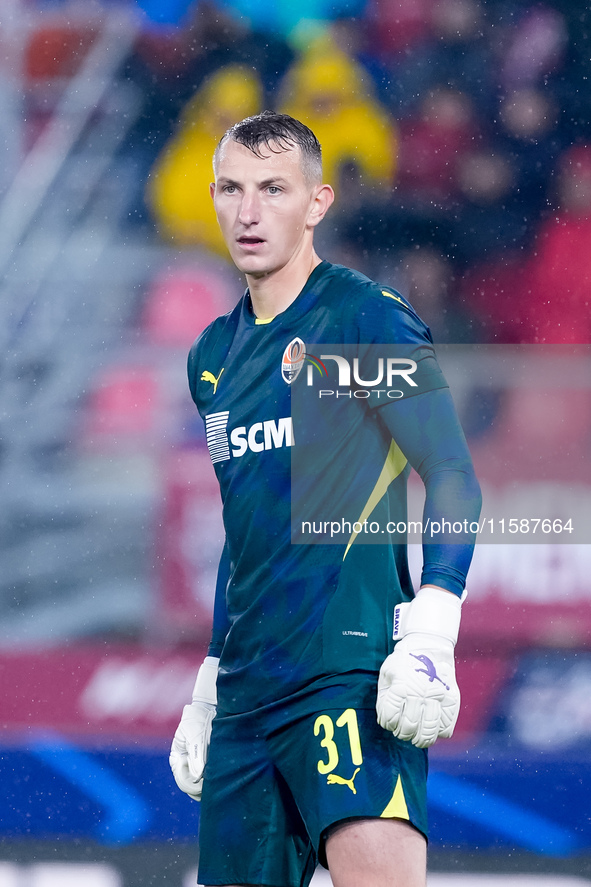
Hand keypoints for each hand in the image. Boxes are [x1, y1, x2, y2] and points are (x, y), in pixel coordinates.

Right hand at [170, 656, 218, 800]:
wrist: (209, 709)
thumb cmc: (198, 719)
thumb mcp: (195, 734)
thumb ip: (196, 754)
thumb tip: (198, 776)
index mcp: (177, 758)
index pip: (183, 781)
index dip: (194, 786)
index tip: (205, 784)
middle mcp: (185, 765)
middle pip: (191, 787)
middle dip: (202, 790)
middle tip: (216, 789)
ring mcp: (195, 766)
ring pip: (200, 786)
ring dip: (209, 788)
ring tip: (221, 786)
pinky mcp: (206, 765)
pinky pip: (209, 779)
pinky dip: (214, 783)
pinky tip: (224, 781)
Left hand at [376, 587, 461, 748]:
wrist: (429, 646)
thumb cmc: (404, 661)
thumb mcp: (387, 672)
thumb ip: (385, 696)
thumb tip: (385, 719)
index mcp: (401, 686)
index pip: (390, 717)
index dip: (387, 724)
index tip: (388, 724)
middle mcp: (420, 693)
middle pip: (409, 727)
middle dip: (402, 734)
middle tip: (402, 733)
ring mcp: (437, 698)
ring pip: (429, 731)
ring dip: (421, 740)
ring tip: (417, 739)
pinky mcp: (451, 700)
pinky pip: (446, 727)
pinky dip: (438, 734)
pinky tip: (432, 731)